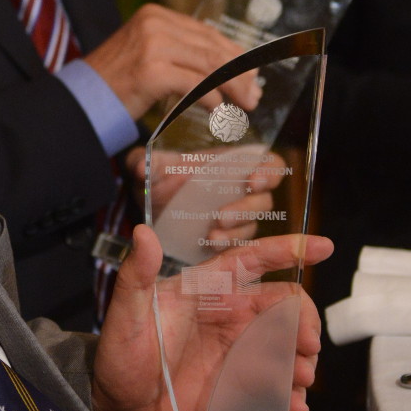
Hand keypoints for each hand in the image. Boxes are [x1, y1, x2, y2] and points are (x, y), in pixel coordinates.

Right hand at [83, 5, 260, 120]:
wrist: (80, 99)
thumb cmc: (114, 82)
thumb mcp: (146, 54)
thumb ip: (178, 52)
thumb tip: (222, 66)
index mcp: (156, 15)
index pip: (207, 33)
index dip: (235, 54)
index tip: (252, 74)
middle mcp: (155, 24)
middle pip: (212, 48)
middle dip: (240, 74)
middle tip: (255, 95)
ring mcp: (153, 46)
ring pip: (209, 65)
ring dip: (233, 88)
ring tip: (246, 105)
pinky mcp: (151, 72)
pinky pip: (195, 85)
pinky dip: (212, 99)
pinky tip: (218, 110)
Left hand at [91, 223, 330, 410]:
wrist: (119, 403)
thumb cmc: (120, 352)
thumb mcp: (125, 312)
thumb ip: (136, 274)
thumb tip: (142, 232)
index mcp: (210, 289)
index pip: (254, 260)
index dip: (290, 249)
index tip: (324, 247)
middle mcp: (231, 315)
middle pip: (286, 305)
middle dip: (306, 319)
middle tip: (307, 344)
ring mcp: (239, 350)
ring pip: (288, 346)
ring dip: (303, 360)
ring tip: (300, 379)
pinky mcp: (240, 385)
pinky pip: (276, 385)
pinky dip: (291, 395)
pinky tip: (293, 407)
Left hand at [145, 146, 289, 251]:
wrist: (152, 208)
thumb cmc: (160, 179)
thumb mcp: (151, 168)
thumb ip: (147, 163)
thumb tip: (141, 167)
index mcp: (234, 165)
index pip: (269, 165)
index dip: (269, 171)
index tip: (252, 179)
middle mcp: (241, 192)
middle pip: (264, 200)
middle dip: (247, 209)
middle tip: (222, 216)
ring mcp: (236, 219)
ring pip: (251, 227)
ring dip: (235, 232)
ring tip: (211, 236)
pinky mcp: (227, 241)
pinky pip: (237, 247)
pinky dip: (226, 248)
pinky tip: (207, 247)